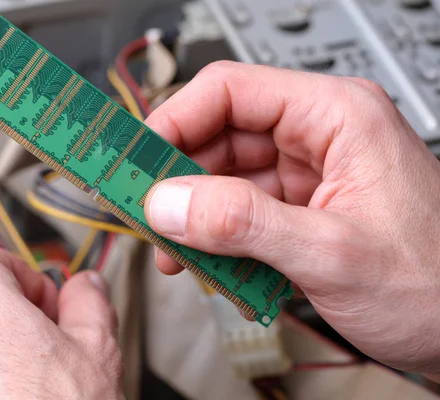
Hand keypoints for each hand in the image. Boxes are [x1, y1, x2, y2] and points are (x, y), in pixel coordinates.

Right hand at [144, 61, 439, 374]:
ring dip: (195, 216)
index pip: (229, 92)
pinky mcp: (300, 209)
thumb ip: (243, 224)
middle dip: (178, 179)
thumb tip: (169, 203)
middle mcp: (319, 136)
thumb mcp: (333, 254)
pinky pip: (240, 211)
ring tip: (180, 253)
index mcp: (337, 116)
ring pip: (224, 177)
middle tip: (147, 215)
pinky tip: (216, 267)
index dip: (173, 122)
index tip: (134, 162)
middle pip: (219, 135)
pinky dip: (218, 239)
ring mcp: (308, 174)